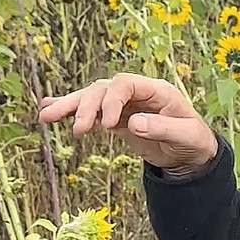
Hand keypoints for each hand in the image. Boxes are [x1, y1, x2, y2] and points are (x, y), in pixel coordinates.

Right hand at [37, 73, 216, 171]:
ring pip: (93, 98)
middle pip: (103, 89)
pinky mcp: (116, 120)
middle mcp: (137, 94)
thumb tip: (132, 123)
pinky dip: (72, 111)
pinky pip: (92, 112)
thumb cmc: (195, 141)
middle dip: (87, 106)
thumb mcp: (186, 136)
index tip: (108, 125)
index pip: (126, 84)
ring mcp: (124, 105)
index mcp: (157, 90)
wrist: (192, 155)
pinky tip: (49, 110)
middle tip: (77, 130)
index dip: (112, 100)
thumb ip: (162, 128)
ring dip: (71, 106)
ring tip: (45, 116)